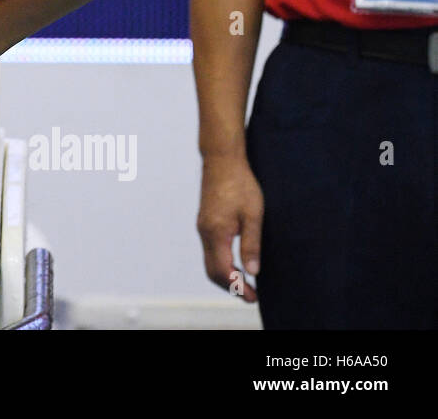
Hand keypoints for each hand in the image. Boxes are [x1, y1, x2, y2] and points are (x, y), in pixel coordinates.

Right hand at [197, 153, 263, 302]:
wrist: (221, 161)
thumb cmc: (240, 184)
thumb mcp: (253, 214)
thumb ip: (251, 244)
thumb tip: (253, 271)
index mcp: (216, 232)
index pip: (223, 271)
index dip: (238, 287)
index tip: (253, 296)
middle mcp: (205, 233)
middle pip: (212, 271)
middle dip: (230, 287)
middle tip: (250, 295)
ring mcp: (203, 227)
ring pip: (210, 262)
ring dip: (226, 276)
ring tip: (246, 282)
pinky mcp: (205, 222)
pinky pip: (210, 251)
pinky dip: (222, 264)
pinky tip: (236, 262)